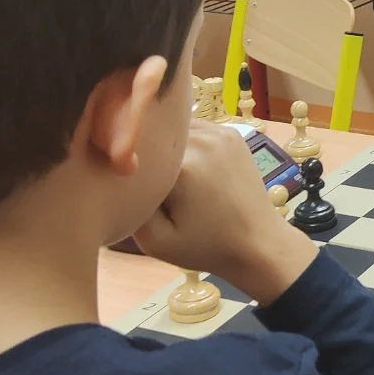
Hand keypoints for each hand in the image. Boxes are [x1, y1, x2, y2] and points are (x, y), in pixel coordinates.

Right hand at [131, 119, 317, 304]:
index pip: (135, 149)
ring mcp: (220, 132)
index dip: (124, 163)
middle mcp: (202, 140)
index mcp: (182, 166)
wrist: (258, 244)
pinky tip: (186, 165)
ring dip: (165, 143)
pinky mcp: (231, 133)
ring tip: (165, 171)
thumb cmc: (206, 247)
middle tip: (144, 178)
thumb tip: (115, 171)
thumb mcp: (155, 242)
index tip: (123, 182)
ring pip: (174, 127)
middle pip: (155, 134)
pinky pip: (195, 128)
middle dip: (146, 152)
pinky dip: (185, 142)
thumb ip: (129, 205)